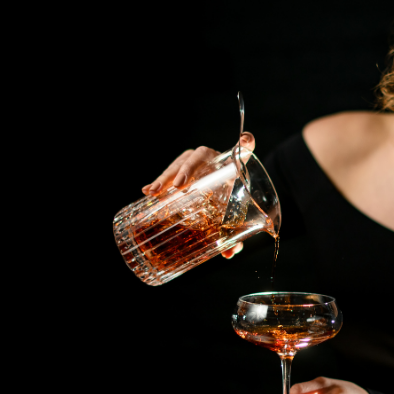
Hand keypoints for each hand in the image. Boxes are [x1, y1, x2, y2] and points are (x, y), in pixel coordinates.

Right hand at [141, 132, 254, 259]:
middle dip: (186, 169)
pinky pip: (170, 171)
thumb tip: (229, 252)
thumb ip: (235, 234)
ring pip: (180, 163)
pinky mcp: (181, 169)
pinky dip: (158, 181)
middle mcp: (213, 159)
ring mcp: (195, 162)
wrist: (220, 197)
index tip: (247, 141)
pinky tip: (146, 191)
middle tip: (178, 186)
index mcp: (232, 166)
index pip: (242, 149)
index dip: (246, 144)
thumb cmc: (229, 206)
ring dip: (166, 176)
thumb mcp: (232, 220)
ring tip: (154, 192)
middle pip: (198, 157)